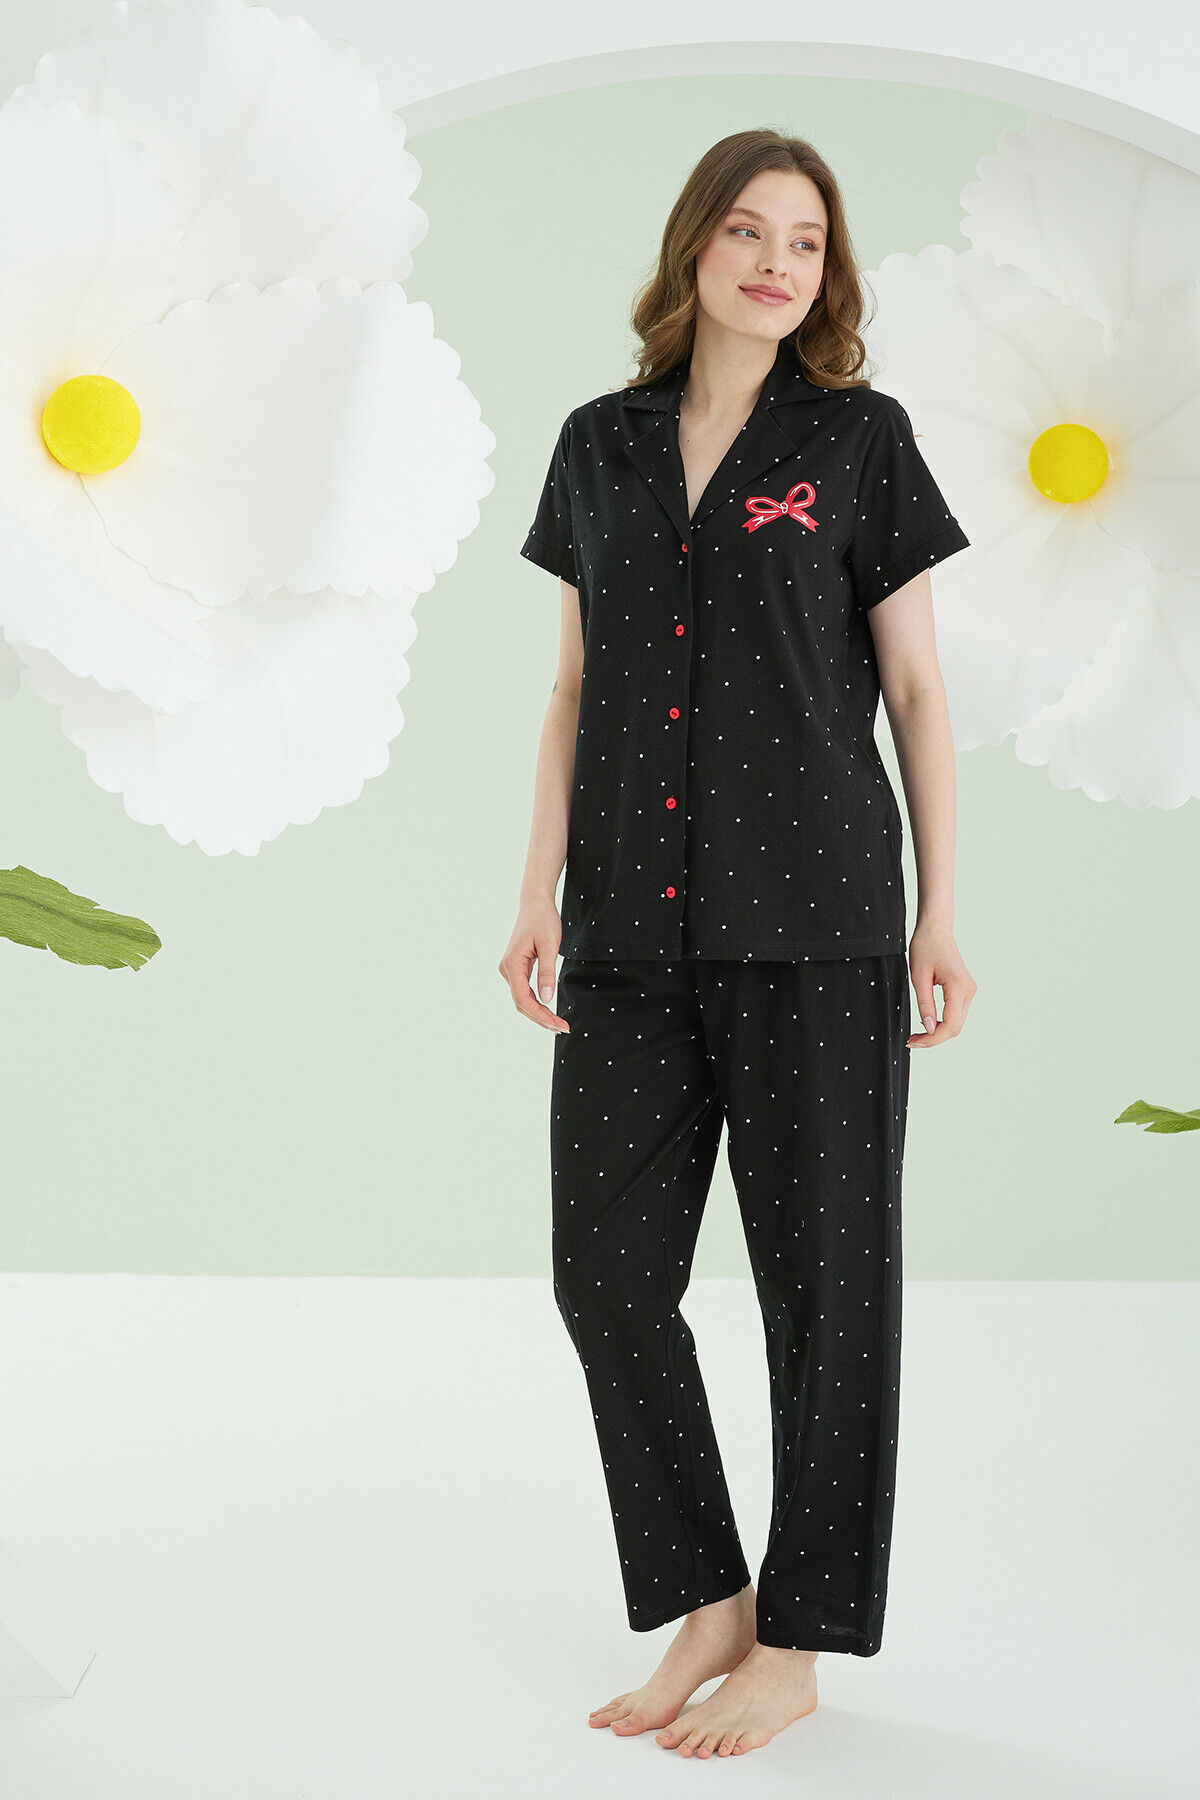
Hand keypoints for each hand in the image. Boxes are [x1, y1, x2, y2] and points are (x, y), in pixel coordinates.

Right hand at [498, 900, 569, 1033]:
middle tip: (563, 1028)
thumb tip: (546, 999)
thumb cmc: (543, 920)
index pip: (523, 998)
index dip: (540, 1015)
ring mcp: (509, 969)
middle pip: (521, 1003)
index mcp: (512, 964)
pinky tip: (549, 1010)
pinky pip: (524, 991)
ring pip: (522, 999)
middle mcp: (507, 969)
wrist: (535, 904)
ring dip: (539, 1013)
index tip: (557, 1024)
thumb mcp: (550, 945)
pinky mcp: (516, 968)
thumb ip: (548, 972)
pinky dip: (536, 1003)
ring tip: (558, 1024)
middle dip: (541, 1018)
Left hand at [906, 920, 976, 1047]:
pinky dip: (942, 1023)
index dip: (932, 1038)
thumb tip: (929, 1029)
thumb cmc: (925, 947)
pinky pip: (956, 1013)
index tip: (913, 1042)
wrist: (936, 929)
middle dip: (934, 1038)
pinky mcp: (964, 990)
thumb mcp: (918, 977)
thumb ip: (925, 1004)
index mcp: (958, 987)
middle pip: (955, 1027)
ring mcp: (969, 990)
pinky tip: (927, 1024)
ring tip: (917, 1034)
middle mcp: (968, 991)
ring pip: (957, 1023)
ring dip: (938, 1032)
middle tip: (911, 1041)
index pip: (950, 1025)